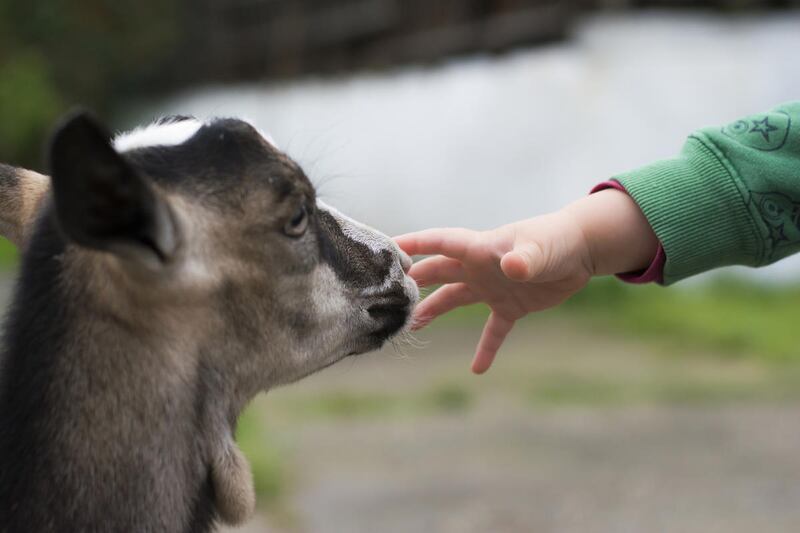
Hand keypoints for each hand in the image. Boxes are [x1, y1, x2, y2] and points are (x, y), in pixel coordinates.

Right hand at [395, 189, 656, 373]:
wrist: (580, 251)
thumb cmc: (557, 240)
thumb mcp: (542, 249)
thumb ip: (525, 258)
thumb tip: (511, 267)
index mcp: (481, 248)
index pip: (440, 243)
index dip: (414, 244)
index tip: (386, 248)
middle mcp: (479, 267)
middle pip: (438, 273)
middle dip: (413, 282)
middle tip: (386, 295)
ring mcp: (492, 287)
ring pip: (455, 300)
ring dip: (434, 311)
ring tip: (411, 326)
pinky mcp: (511, 306)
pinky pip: (493, 330)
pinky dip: (485, 348)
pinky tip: (477, 369)